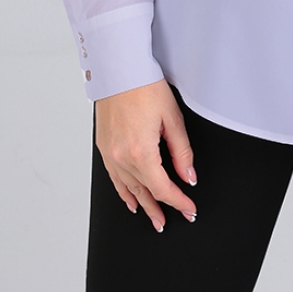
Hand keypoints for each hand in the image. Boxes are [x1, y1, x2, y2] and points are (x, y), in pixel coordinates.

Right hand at [95, 78, 196, 231]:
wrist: (119, 70)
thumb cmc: (144, 86)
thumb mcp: (172, 118)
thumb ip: (182, 151)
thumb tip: (188, 175)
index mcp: (141, 152)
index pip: (163, 188)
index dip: (178, 202)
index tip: (189, 209)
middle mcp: (122, 157)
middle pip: (145, 192)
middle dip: (162, 208)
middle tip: (173, 220)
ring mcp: (110, 154)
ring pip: (128, 189)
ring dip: (143, 205)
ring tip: (154, 218)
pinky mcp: (103, 148)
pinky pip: (114, 179)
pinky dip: (124, 192)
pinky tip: (131, 201)